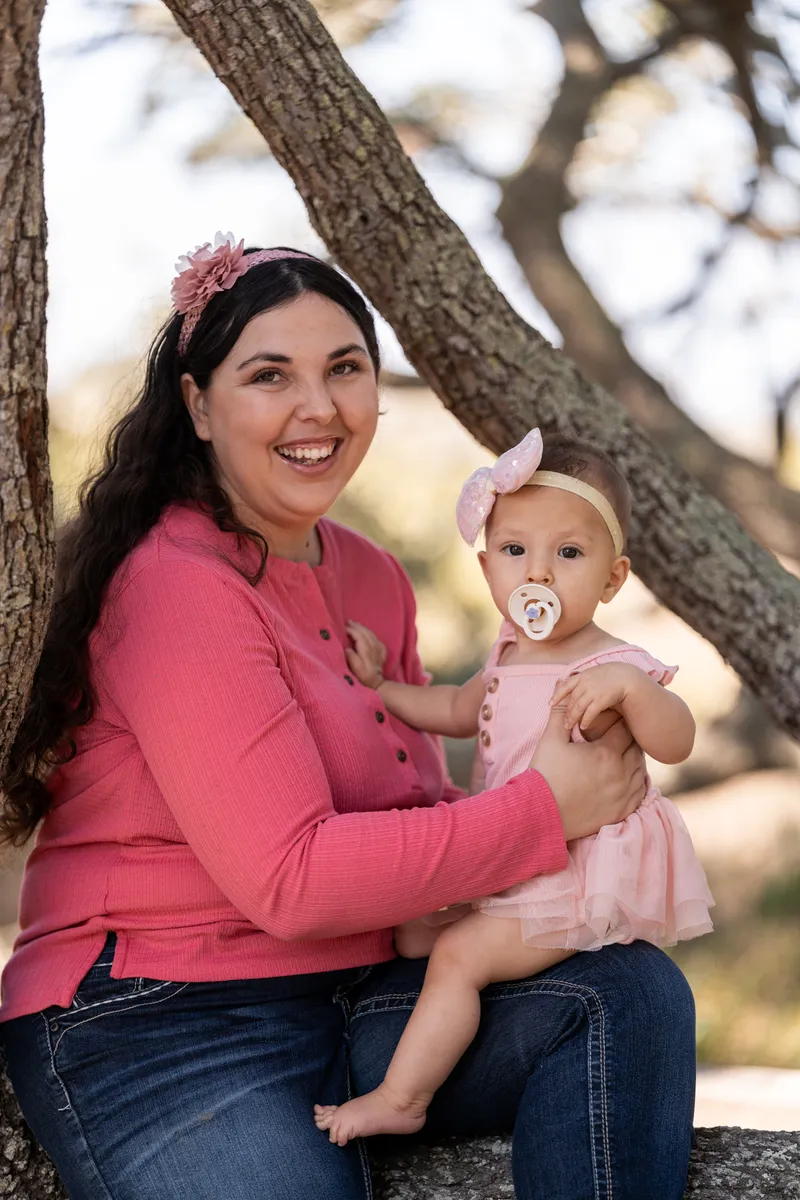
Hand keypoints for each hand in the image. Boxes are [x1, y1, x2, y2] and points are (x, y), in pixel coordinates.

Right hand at [345, 620, 386, 689]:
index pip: (359, 636)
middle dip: (357, 626)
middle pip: (366, 633)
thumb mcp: (355, 669)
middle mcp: (373, 648)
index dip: (351, 630)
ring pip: (372, 634)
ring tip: (356, 624)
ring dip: (364, 628)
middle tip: (349, 622)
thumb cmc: (363, 678)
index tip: (343, 627)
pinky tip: (368, 634)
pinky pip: (377, 640)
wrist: (377, 685)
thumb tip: (347, 648)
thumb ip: (351, 657)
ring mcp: (379, 650)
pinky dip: (372, 634)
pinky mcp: (381, 653)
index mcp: (366, 650)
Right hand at [530, 704, 645, 840]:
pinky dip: (636, 782)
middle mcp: (621, 773)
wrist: (540, 814)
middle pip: (635, 748)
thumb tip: (560, 686)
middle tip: (615, 738)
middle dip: (626, 740)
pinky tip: (624, 777)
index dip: (618, 722)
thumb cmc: (544, 774)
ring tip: (619, 756)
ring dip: (632, 760)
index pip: (624, 729)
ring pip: (640, 769)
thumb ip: (560, 713)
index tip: (610, 721)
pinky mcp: (623, 811)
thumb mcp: (550, 740)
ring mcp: (624, 794)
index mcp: (606, 753)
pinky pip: (640, 792)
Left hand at [551, 663, 640, 731]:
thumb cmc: (612, 676)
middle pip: (571, 700)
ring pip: (577, 707)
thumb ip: (584, 679)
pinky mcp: (600, 699)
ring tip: (569, 726)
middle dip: (566, 712)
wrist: (627, 677)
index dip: (557, 695)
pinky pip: (589, 713)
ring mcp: (592, 691)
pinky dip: (585, 720)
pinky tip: (583, 726)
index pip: (565, 686)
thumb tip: (575, 687)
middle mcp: (585, 682)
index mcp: (582, 675)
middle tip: (564, 722)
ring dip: (572, 718)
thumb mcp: (595, 673)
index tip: (550, 704)